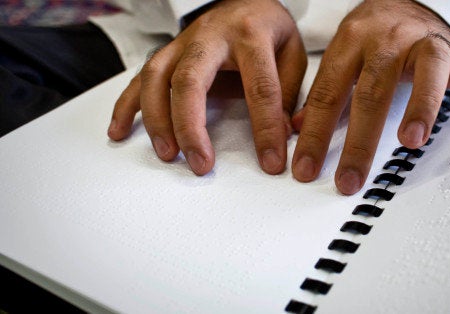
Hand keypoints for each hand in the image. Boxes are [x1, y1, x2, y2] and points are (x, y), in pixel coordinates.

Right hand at [108, 0, 305, 174]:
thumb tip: (288, 135)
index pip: (260, 87)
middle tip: (200, 164)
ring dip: (157, 120)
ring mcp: (182, 43)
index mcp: (251, 36)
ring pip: (156, 78)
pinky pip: (139, 78)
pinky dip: (126, 106)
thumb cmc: (268, 28)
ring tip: (167, 154)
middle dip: (191, 127)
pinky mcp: (167, 52)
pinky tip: (120, 132)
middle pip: (190, 81)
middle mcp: (211, 37)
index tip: (270, 161)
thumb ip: (289, 92)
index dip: (265, 128)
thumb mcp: (292, 52)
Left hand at [291, 0, 449, 194]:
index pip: (330, 92)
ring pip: (427, 70)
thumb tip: (297, 130)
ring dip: (421, 105)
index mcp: (351, 43)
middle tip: (350, 179)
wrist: (405, 0)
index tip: (307, 169)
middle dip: (360, 140)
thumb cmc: (373, 39)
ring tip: (412, 141)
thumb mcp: (342, 59)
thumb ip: (326, 94)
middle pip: (373, 90)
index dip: (317, 133)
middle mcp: (387, 40)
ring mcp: (424, 41)